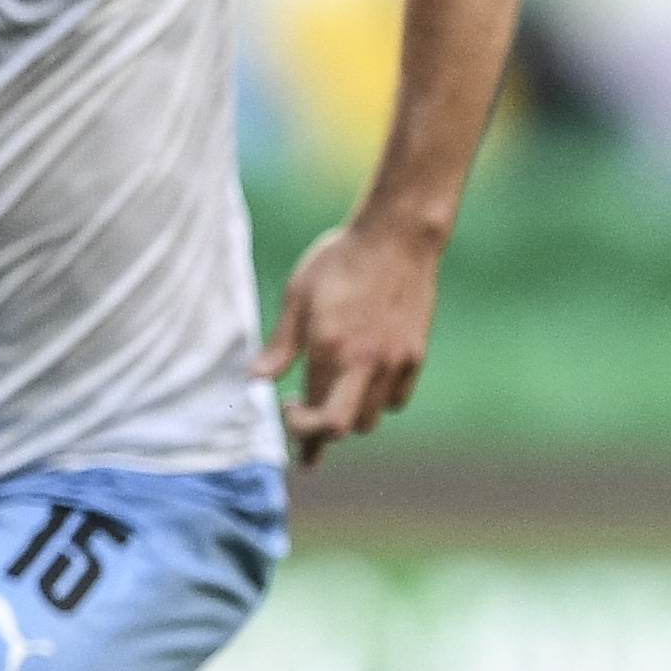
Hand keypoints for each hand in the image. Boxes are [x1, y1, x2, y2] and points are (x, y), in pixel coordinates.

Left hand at [257, 215, 442, 464]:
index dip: (298, 428)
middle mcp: (365, 363)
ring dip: (348, 415)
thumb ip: (280, 346)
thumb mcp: (298, 295)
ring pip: (371, 417)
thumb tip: (255, 380)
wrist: (396, 237)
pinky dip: (378, 400)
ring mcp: (394, 362)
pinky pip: (396, 399)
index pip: (317, 418)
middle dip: (322, 432)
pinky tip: (364, 380)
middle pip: (345, 428)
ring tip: (334, 393)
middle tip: (306, 422)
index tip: (287, 410)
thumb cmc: (340, 261)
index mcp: (330, 349)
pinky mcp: (415, 355)